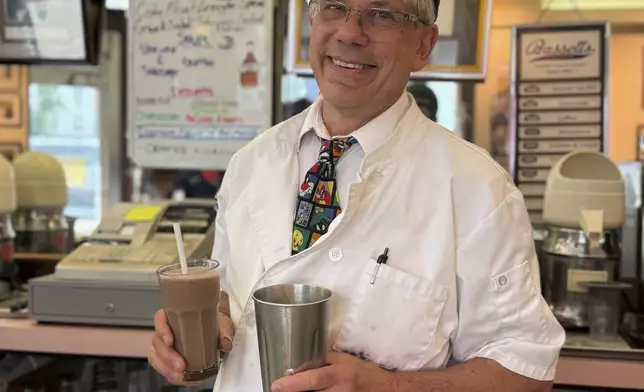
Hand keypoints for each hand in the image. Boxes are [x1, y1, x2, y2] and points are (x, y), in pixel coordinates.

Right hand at [148, 308, 234, 385]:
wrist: (218, 332)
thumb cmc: (215, 323)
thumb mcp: (223, 324)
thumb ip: (224, 332)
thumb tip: (225, 342)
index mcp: (176, 315)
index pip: (160, 319)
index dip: (161, 330)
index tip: (169, 341)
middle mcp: (168, 329)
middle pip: (157, 341)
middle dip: (167, 356)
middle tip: (180, 365)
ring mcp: (166, 345)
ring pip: (156, 357)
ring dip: (167, 368)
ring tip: (181, 375)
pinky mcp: (169, 359)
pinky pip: (163, 368)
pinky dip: (172, 375)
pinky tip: (183, 378)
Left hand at [271, 351, 393, 391]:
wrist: (385, 389)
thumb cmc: (362, 372)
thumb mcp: (343, 360)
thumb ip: (322, 361)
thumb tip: (299, 364)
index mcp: (341, 374)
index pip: (314, 379)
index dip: (293, 384)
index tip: (276, 385)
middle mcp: (341, 391)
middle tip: (280, 389)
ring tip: (295, 391)